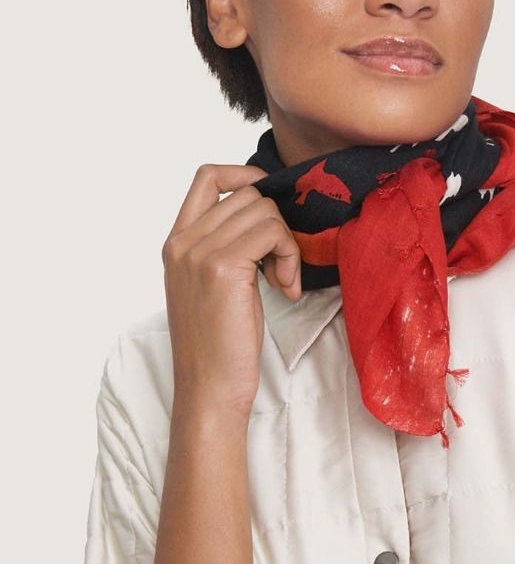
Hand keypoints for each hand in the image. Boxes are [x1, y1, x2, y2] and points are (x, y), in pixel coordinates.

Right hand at [161, 164, 300, 418]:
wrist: (208, 387)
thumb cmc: (217, 344)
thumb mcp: (211, 286)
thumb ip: (224, 247)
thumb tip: (265, 215)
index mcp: (175, 242)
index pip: (208, 176)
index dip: (246, 176)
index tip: (271, 207)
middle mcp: (182, 241)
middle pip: (248, 194)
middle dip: (277, 226)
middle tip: (281, 268)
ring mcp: (199, 252)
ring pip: (264, 210)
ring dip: (286, 244)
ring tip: (282, 282)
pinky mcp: (223, 267)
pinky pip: (272, 232)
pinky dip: (289, 256)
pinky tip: (285, 289)